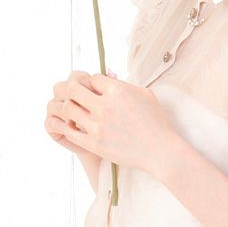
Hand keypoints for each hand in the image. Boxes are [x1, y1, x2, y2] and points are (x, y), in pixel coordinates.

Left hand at [56, 72, 181, 176]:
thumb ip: (123, 84)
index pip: (92, 78)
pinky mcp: (94, 144)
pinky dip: (70, 126)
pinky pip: (70, 130)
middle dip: (75, 91)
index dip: (93, 83)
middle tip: (80, 98)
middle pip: (73, 89)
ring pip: (67, 109)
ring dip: (70, 108)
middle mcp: (105, 106)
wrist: (159, 150)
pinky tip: (77, 127)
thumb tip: (106, 76)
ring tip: (78, 112)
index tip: (97, 90)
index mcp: (117, 91)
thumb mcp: (144, 94)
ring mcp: (97, 126)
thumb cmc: (155, 121)